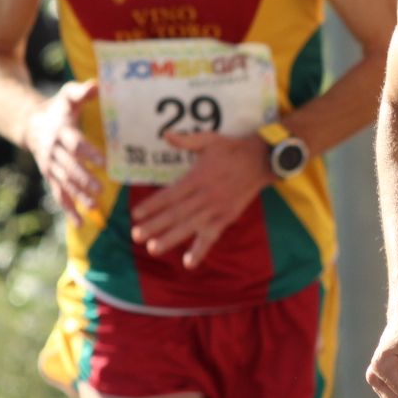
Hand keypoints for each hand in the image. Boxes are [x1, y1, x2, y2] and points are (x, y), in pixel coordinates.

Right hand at [25, 79, 105, 219]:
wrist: (31, 124)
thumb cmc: (57, 108)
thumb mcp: (67, 95)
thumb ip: (81, 92)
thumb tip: (97, 85)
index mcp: (60, 131)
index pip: (74, 143)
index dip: (87, 152)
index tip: (103, 162)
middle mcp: (53, 151)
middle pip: (69, 167)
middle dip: (83, 179)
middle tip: (100, 190)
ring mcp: (50, 166)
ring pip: (63, 183)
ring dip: (78, 196)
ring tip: (94, 207)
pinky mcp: (50, 176)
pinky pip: (58, 194)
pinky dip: (68, 209)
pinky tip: (79, 222)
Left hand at [128, 130, 272, 268]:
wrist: (261, 161)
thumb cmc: (232, 149)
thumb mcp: (209, 139)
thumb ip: (186, 140)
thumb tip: (166, 134)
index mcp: (197, 178)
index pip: (170, 195)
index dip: (152, 205)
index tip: (136, 214)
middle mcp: (205, 196)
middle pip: (176, 213)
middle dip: (155, 225)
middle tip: (136, 236)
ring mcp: (215, 210)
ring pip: (189, 227)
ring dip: (170, 239)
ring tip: (153, 249)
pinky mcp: (225, 218)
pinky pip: (211, 237)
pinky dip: (200, 250)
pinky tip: (188, 263)